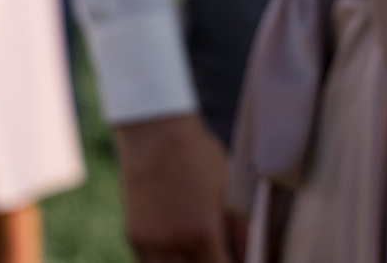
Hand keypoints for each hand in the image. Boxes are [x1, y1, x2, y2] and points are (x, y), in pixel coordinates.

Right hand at [112, 113, 235, 262]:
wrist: (156, 135)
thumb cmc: (198, 157)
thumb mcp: (228, 189)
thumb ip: (241, 229)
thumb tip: (251, 254)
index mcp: (203, 233)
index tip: (242, 260)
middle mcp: (174, 245)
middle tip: (223, 252)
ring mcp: (151, 244)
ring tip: (204, 251)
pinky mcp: (135, 239)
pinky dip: (170, 262)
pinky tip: (184, 251)